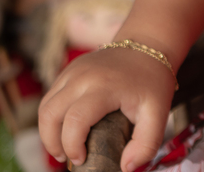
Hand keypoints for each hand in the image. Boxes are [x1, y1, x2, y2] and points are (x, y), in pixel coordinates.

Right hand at [37, 43, 175, 171]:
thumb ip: (146, 144)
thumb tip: (126, 168)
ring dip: (47, 131)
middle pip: (50, 114)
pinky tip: (65, 127)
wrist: (149, 45)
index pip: (74, 121)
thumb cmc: (152, 81)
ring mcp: (73, 70)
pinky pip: (50, 96)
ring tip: (63, 147)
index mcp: (104, 86)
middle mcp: (83, 76)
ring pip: (45, 106)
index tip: (82, 160)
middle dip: (52, 142)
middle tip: (67, 158)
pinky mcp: (70, 69)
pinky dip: (52, 116)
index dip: (72, 146)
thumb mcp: (158, 113)